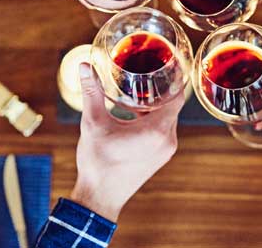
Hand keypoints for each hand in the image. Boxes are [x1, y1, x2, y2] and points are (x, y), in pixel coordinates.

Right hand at [70, 63, 183, 221]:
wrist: (99, 197)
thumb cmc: (97, 162)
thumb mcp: (93, 123)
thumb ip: (92, 92)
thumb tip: (85, 66)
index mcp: (156, 130)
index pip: (177, 96)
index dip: (173, 78)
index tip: (165, 65)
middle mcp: (167, 140)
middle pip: (173, 106)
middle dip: (161, 90)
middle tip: (147, 72)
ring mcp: (166, 151)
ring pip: (168, 119)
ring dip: (156, 106)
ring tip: (140, 90)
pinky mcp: (160, 157)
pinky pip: (163, 131)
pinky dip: (153, 120)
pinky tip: (135, 114)